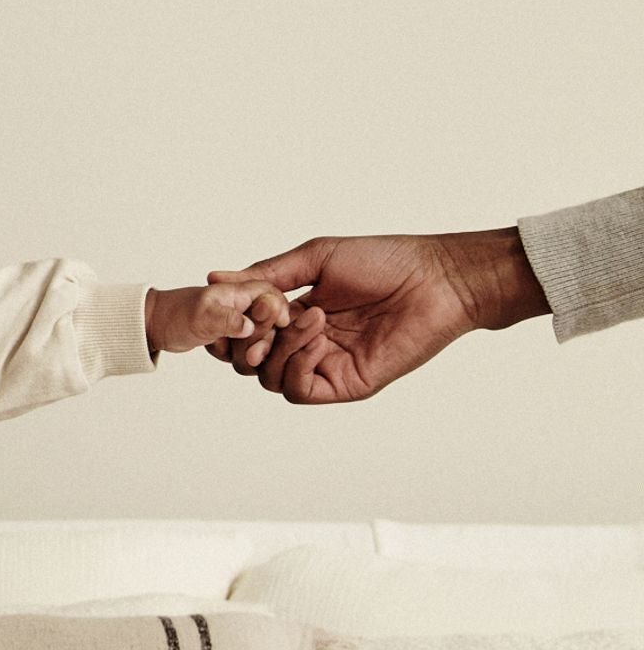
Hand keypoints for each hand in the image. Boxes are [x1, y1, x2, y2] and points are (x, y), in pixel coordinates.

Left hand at [145, 278, 292, 357]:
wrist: (156, 325)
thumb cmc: (176, 314)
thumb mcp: (201, 316)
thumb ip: (227, 320)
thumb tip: (249, 327)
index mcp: (242, 291)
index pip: (274, 296)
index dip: (279, 312)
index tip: (280, 326)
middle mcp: (245, 305)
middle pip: (273, 322)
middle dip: (264, 339)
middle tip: (251, 353)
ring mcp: (240, 323)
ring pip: (263, 340)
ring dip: (249, 350)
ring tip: (221, 346)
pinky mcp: (235, 339)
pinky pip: (249, 351)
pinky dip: (236, 356)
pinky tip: (215, 349)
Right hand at [205, 229, 548, 403]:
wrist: (435, 280)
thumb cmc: (385, 261)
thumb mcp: (315, 259)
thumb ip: (266, 275)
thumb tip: (214, 276)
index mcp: (298, 313)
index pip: (248, 331)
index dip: (230, 325)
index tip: (222, 308)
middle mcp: (308, 343)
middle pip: (251, 360)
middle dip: (245, 340)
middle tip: (258, 318)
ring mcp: (326, 366)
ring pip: (270, 377)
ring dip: (277, 347)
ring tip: (304, 315)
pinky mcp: (345, 384)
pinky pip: (299, 390)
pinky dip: (295, 365)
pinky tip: (315, 336)